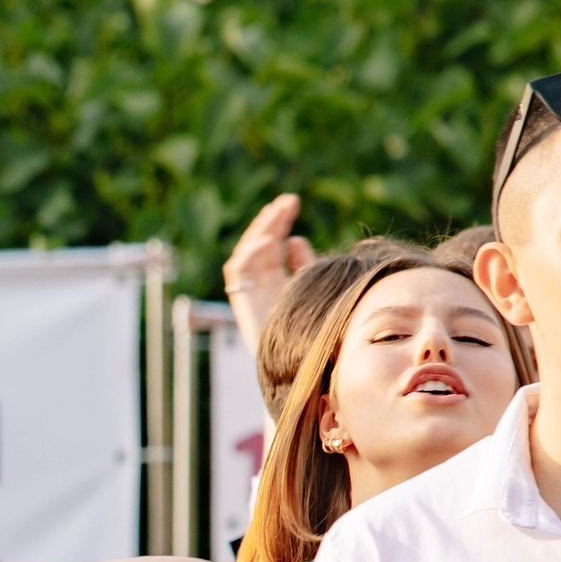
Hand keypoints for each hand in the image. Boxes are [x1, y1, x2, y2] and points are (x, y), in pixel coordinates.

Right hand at [223, 193, 315, 351]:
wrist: (316, 359)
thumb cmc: (323, 328)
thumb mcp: (318, 288)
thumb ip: (306, 265)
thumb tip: (296, 241)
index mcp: (280, 287)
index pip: (273, 250)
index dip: (280, 225)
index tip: (292, 204)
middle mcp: (263, 291)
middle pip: (260, 249)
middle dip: (271, 222)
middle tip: (287, 201)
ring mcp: (252, 297)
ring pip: (247, 256)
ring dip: (260, 232)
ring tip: (278, 211)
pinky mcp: (245, 305)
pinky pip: (236, 273)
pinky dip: (247, 254)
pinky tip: (266, 240)